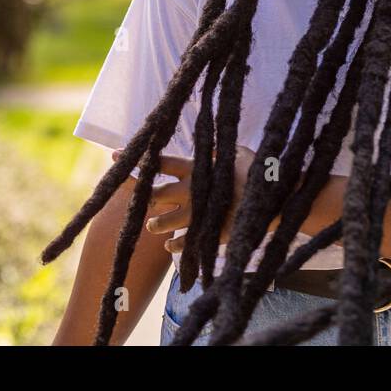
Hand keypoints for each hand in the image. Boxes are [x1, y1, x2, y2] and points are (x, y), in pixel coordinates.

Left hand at [114, 146, 256, 253]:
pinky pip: (181, 244)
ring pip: (161, 222)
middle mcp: (190, 191)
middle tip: (126, 191)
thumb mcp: (238, 151)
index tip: (115, 155)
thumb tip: (210, 145)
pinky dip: (173, 245)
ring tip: (153, 224)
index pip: (158, 162)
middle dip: (136, 193)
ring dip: (154, 223)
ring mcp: (196, 214)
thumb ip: (218, 150)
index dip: (136, 158)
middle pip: (152, 194)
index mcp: (195, 169)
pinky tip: (169, 245)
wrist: (275, 202)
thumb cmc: (258, 171)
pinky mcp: (206, 234)